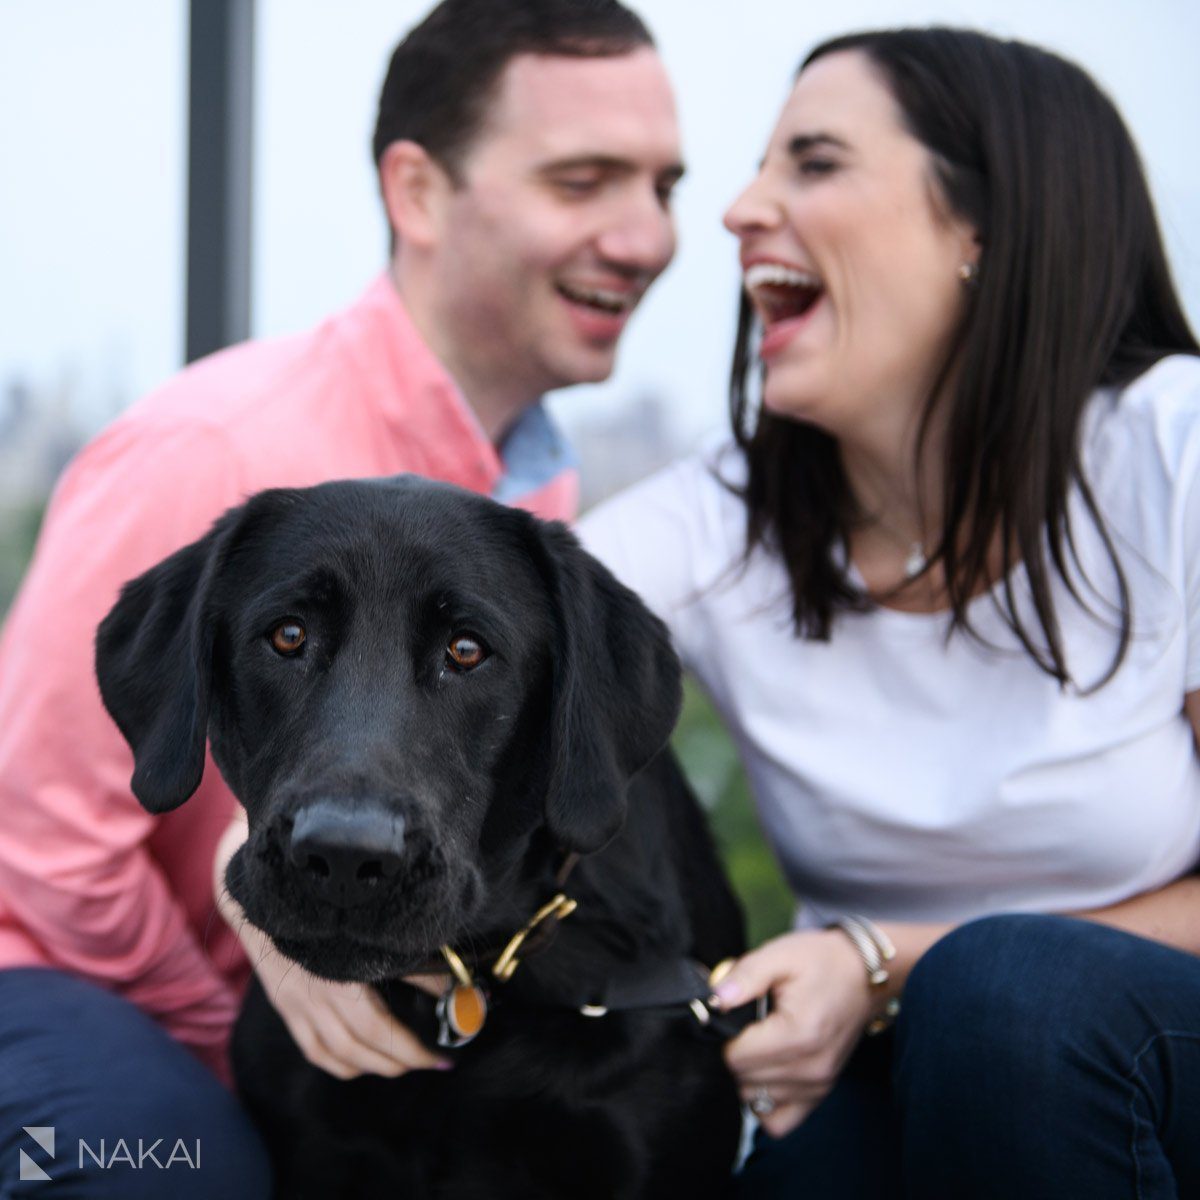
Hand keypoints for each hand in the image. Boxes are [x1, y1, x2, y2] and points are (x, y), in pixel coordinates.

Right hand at [213, 814, 449, 1079]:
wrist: (265, 899)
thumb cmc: (327, 909)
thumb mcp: (372, 933)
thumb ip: (410, 964)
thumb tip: (449, 988)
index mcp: (338, 976)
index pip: (378, 1030)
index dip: (411, 1050)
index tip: (441, 1057)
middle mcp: (314, 998)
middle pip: (359, 1048)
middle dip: (399, 1061)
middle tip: (429, 1060)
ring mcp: (297, 1008)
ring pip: (335, 1055)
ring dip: (372, 1067)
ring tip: (401, 1062)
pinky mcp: (287, 1010)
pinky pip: (314, 1050)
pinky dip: (340, 1064)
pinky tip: (361, 1062)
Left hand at [712, 929, 872, 1137]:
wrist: (862, 973)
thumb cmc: (820, 961)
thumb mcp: (779, 954)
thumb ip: (744, 976)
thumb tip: (713, 1000)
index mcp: (798, 1034)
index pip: (736, 1057)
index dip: (724, 1035)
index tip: (733, 1015)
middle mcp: (811, 1068)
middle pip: (743, 1080)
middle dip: (735, 1052)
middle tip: (746, 1024)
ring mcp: (818, 1085)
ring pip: (755, 1100)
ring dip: (748, 1075)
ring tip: (759, 1042)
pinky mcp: (820, 1093)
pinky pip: (779, 1121)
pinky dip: (765, 1101)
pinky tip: (766, 1071)